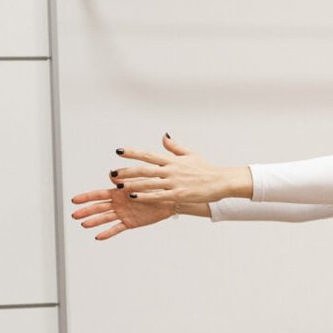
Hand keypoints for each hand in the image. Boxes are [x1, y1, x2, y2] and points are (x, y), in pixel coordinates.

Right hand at [70, 180, 178, 240]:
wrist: (170, 197)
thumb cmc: (156, 185)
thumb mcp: (139, 179)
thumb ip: (125, 178)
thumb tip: (111, 175)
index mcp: (118, 191)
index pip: (98, 194)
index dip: (86, 197)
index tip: (74, 200)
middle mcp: (118, 202)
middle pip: (98, 207)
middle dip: (86, 211)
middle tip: (74, 215)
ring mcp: (124, 213)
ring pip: (105, 218)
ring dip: (94, 222)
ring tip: (84, 225)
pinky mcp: (131, 222)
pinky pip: (117, 228)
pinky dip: (108, 233)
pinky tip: (98, 237)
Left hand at [112, 133, 249, 210]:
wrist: (220, 181)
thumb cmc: (205, 169)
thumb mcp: (190, 155)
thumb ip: (174, 147)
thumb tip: (164, 136)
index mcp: (172, 161)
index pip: (148, 155)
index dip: (132, 153)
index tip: (119, 151)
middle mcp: (170, 170)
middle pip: (144, 170)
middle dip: (126, 172)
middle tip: (112, 173)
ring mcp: (174, 183)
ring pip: (148, 183)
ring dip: (132, 184)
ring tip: (118, 186)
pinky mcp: (178, 195)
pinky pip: (158, 196)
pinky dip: (145, 196)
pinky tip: (134, 197)